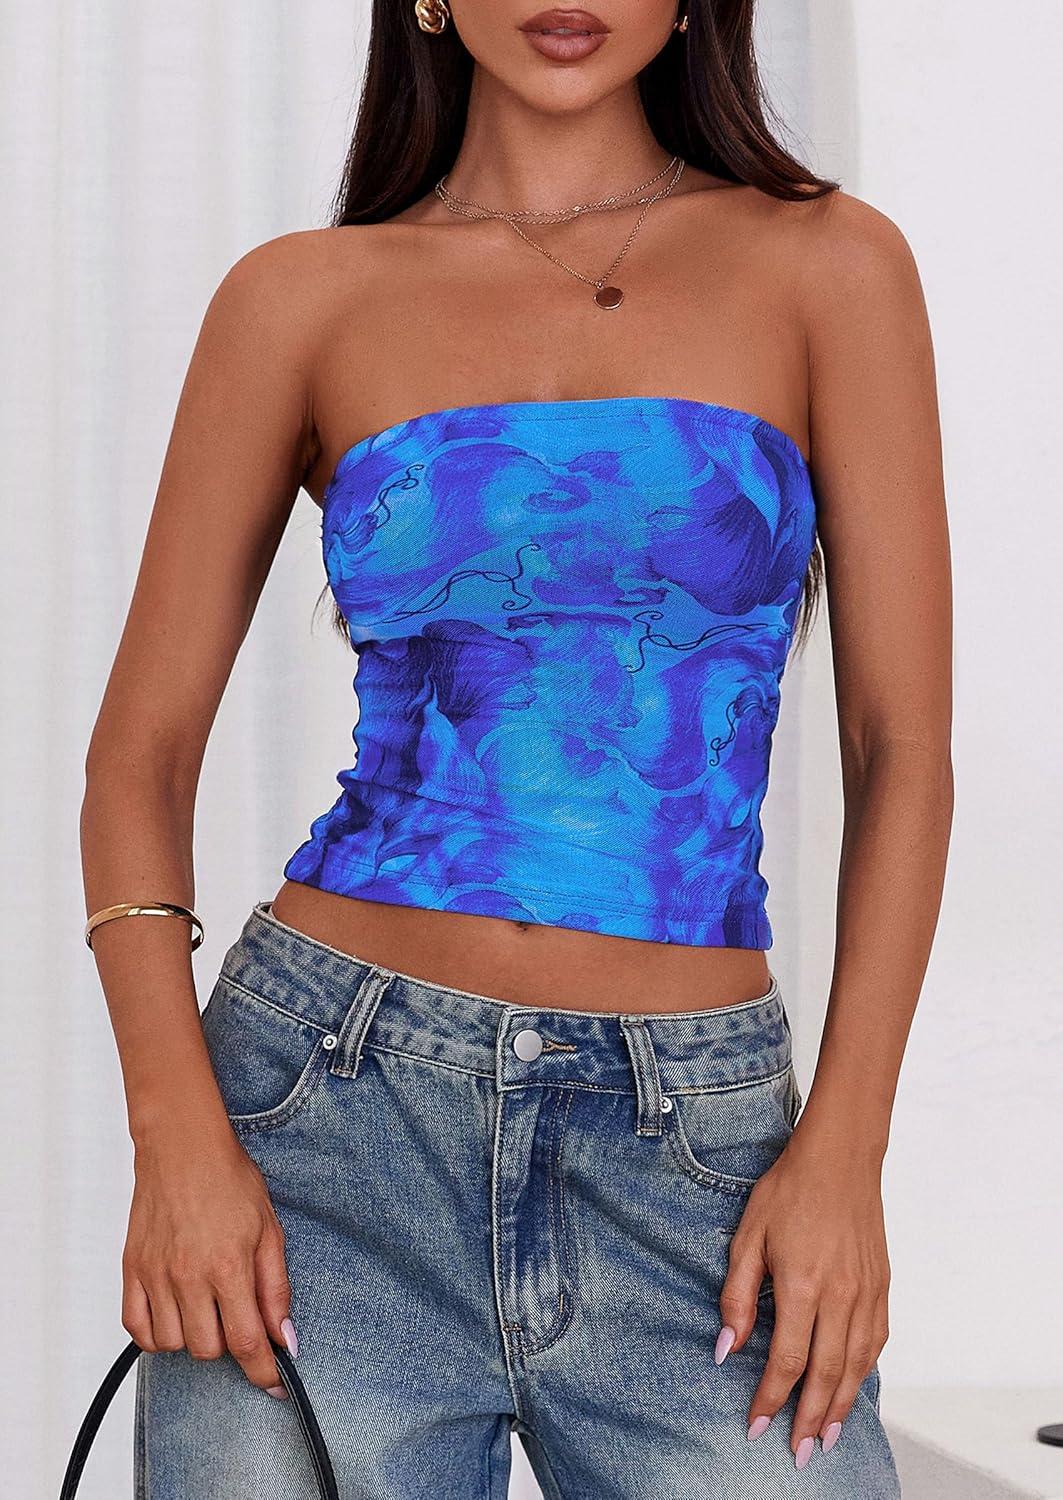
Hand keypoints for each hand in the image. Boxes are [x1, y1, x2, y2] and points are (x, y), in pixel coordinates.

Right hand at [122, 1117, 296, 1398]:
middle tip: (237, 1315)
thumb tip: (284, 1339)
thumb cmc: (230, 1181)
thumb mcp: (269, 1229)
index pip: (247, 1341)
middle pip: (208, 1349)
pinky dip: (156, 1333)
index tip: (273, 1385)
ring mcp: (155, 1274)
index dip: (262, 1373)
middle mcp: (188, 1276)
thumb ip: (276, 1288)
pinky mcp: (132, 1269)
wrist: (182, 1147)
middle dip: (230, 1343)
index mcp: (228, 1266)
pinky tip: (175, 1313)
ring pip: (173, 1344)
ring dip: (194, 1336)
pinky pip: (137, 1328)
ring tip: (207, 1306)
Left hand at [716, 1122, 890, 1468]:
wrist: (840, 1157)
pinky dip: (863, 1372)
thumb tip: (725, 1349)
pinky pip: (876, 1342)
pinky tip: (851, 1386)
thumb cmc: (788, 1191)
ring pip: (856, 1366)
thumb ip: (737, 1296)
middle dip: (811, 1420)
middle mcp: (841, 1296)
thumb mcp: (748, 1236)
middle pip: (826, 1376)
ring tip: (828, 1436)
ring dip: (841, 1406)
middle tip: (799, 1453)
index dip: (770, 1399)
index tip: (755, 1425)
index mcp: (802, 1285)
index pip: (787, 1361)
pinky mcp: (882, 1286)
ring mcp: (867, 1293)